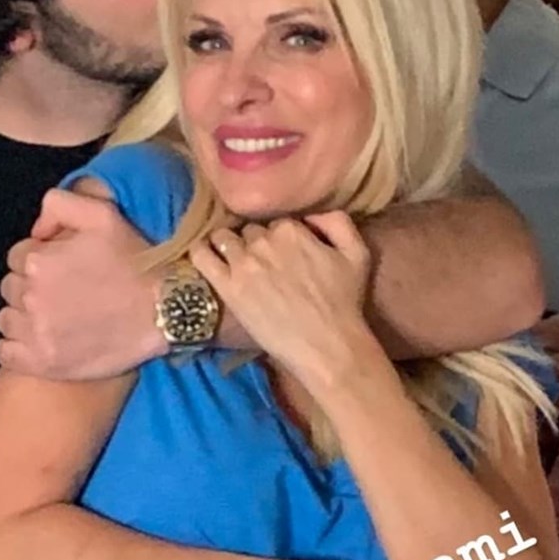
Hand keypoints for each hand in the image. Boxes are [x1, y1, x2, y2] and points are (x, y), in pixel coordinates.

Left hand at [0, 187, 162, 379]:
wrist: (166, 311)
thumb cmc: (136, 261)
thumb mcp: (103, 215)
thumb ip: (59, 205)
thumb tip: (36, 230)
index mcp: (38, 261)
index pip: (17, 256)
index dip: (40, 259)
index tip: (64, 269)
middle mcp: (31, 297)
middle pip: (11, 288)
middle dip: (31, 287)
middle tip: (64, 293)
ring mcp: (35, 334)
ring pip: (7, 319)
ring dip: (24, 317)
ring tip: (56, 318)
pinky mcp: (42, 363)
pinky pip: (6, 353)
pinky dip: (18, 348)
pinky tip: (43, 341)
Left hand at [192, 212, 374, 390]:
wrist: (328, 345)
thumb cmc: (345, 303)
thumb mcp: (358, 253)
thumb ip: (337, 221)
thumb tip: (310, 214)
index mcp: (292, 229)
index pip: (275, 221)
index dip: (278, 236)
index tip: (283, 252)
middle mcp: (264, 241)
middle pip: (249, 230)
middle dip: (254, 242)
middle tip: (263, 263)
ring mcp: (242, 263)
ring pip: (224, 238)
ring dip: (228, 245)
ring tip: (234, 261)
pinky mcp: (227, 287)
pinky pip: (202, 256)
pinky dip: (201, 250)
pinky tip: (204, 253)